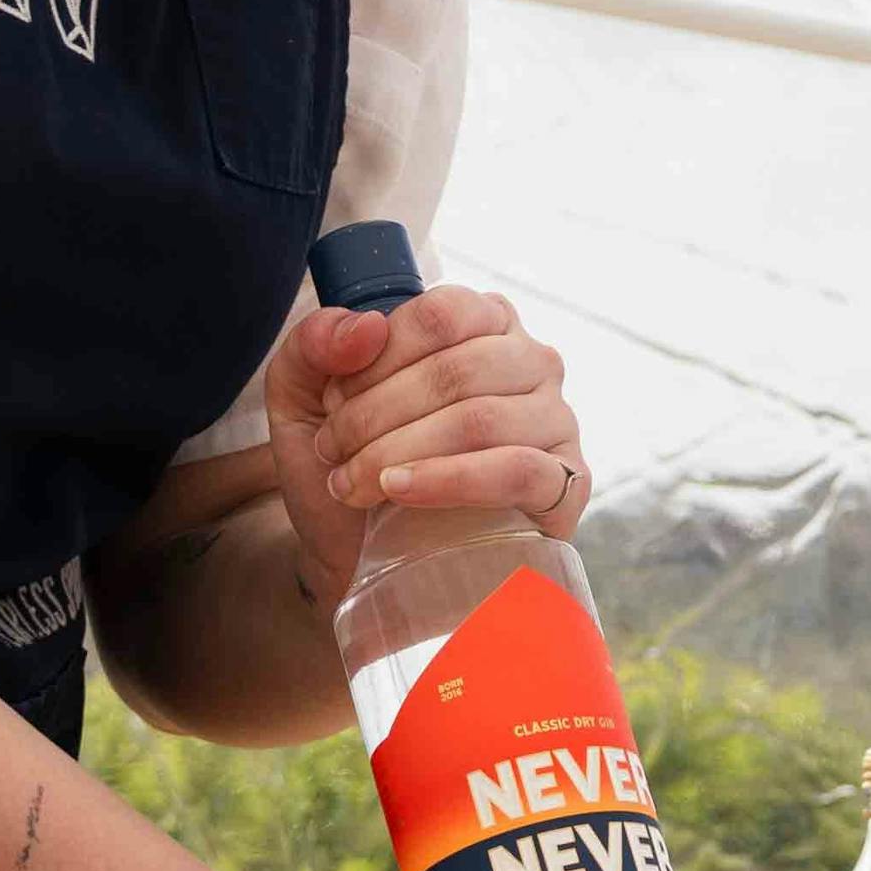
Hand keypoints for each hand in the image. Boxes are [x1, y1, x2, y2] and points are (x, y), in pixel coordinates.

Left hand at [272, 279, 587, 584]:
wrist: (356, 555)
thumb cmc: (346, 462)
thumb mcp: (303, 395)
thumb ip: (313, 343)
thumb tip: (366, 329)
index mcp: (482, 320)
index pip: (440, 314)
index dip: (376, 359)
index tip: (332, 401)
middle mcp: (531, 360)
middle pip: (457, 370)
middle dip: (376, 415)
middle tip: (334, 452)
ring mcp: (557, 421)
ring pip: (481, 420)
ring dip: (400, 451)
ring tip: (353, 483)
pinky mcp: (568, 485)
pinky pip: (520, 471)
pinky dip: (451, 480)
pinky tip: (400, 490)